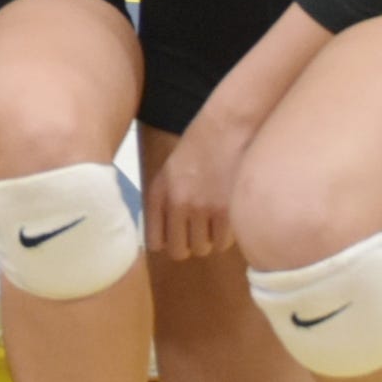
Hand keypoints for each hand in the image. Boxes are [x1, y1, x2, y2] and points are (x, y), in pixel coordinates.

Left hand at [145, 113, 247, 261]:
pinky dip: (226, 237)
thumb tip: (162, 240)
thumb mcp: (167, 173)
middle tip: (196, 234)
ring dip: (208, 241)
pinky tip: (226, 220)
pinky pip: (224, 243)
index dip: (165, 243)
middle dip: (187, 246)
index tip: (173, 238)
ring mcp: (202, 209)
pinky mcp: (227, 211)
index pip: (154, 241)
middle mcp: (177, 204)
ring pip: (203, 249)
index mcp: (158, 194)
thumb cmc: (196, 148)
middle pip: (179, 251)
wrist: (225, 129)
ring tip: (213, 223)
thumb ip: (162, 203)